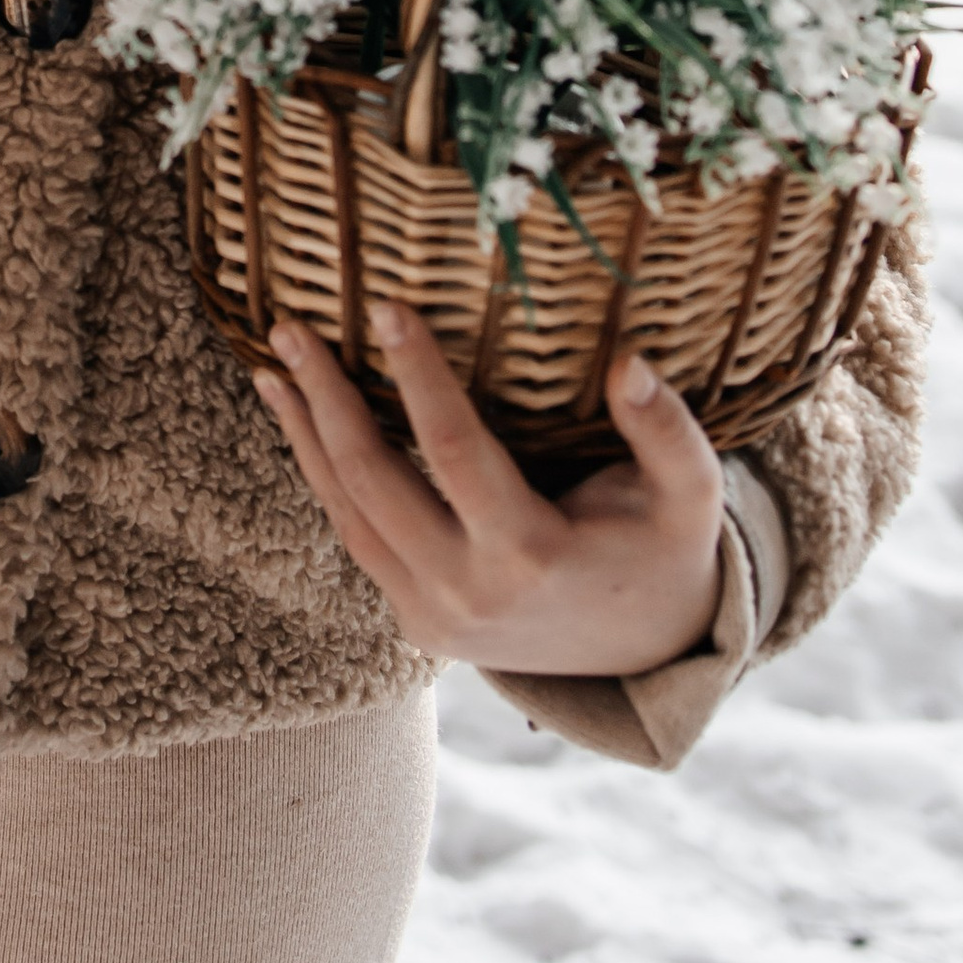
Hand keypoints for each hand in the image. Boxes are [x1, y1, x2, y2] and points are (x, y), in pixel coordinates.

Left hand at [256, 302, 724, 677]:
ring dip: (304, 437)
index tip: (382, 305)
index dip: (415, 373)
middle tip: (290, 326)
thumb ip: (666, 430)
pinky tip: (303, 424)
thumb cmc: (665, 555)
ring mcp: (431, 615)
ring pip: (348, 513)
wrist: (646, 657)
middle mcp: (466, 592)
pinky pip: (357, 539)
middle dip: (326, 398)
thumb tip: (628, 362)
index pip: (452, 447)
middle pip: (372, 480)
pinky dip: (325, 479)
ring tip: (273, 366)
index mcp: (529, 556)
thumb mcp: (689, 497)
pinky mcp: (415, 623)